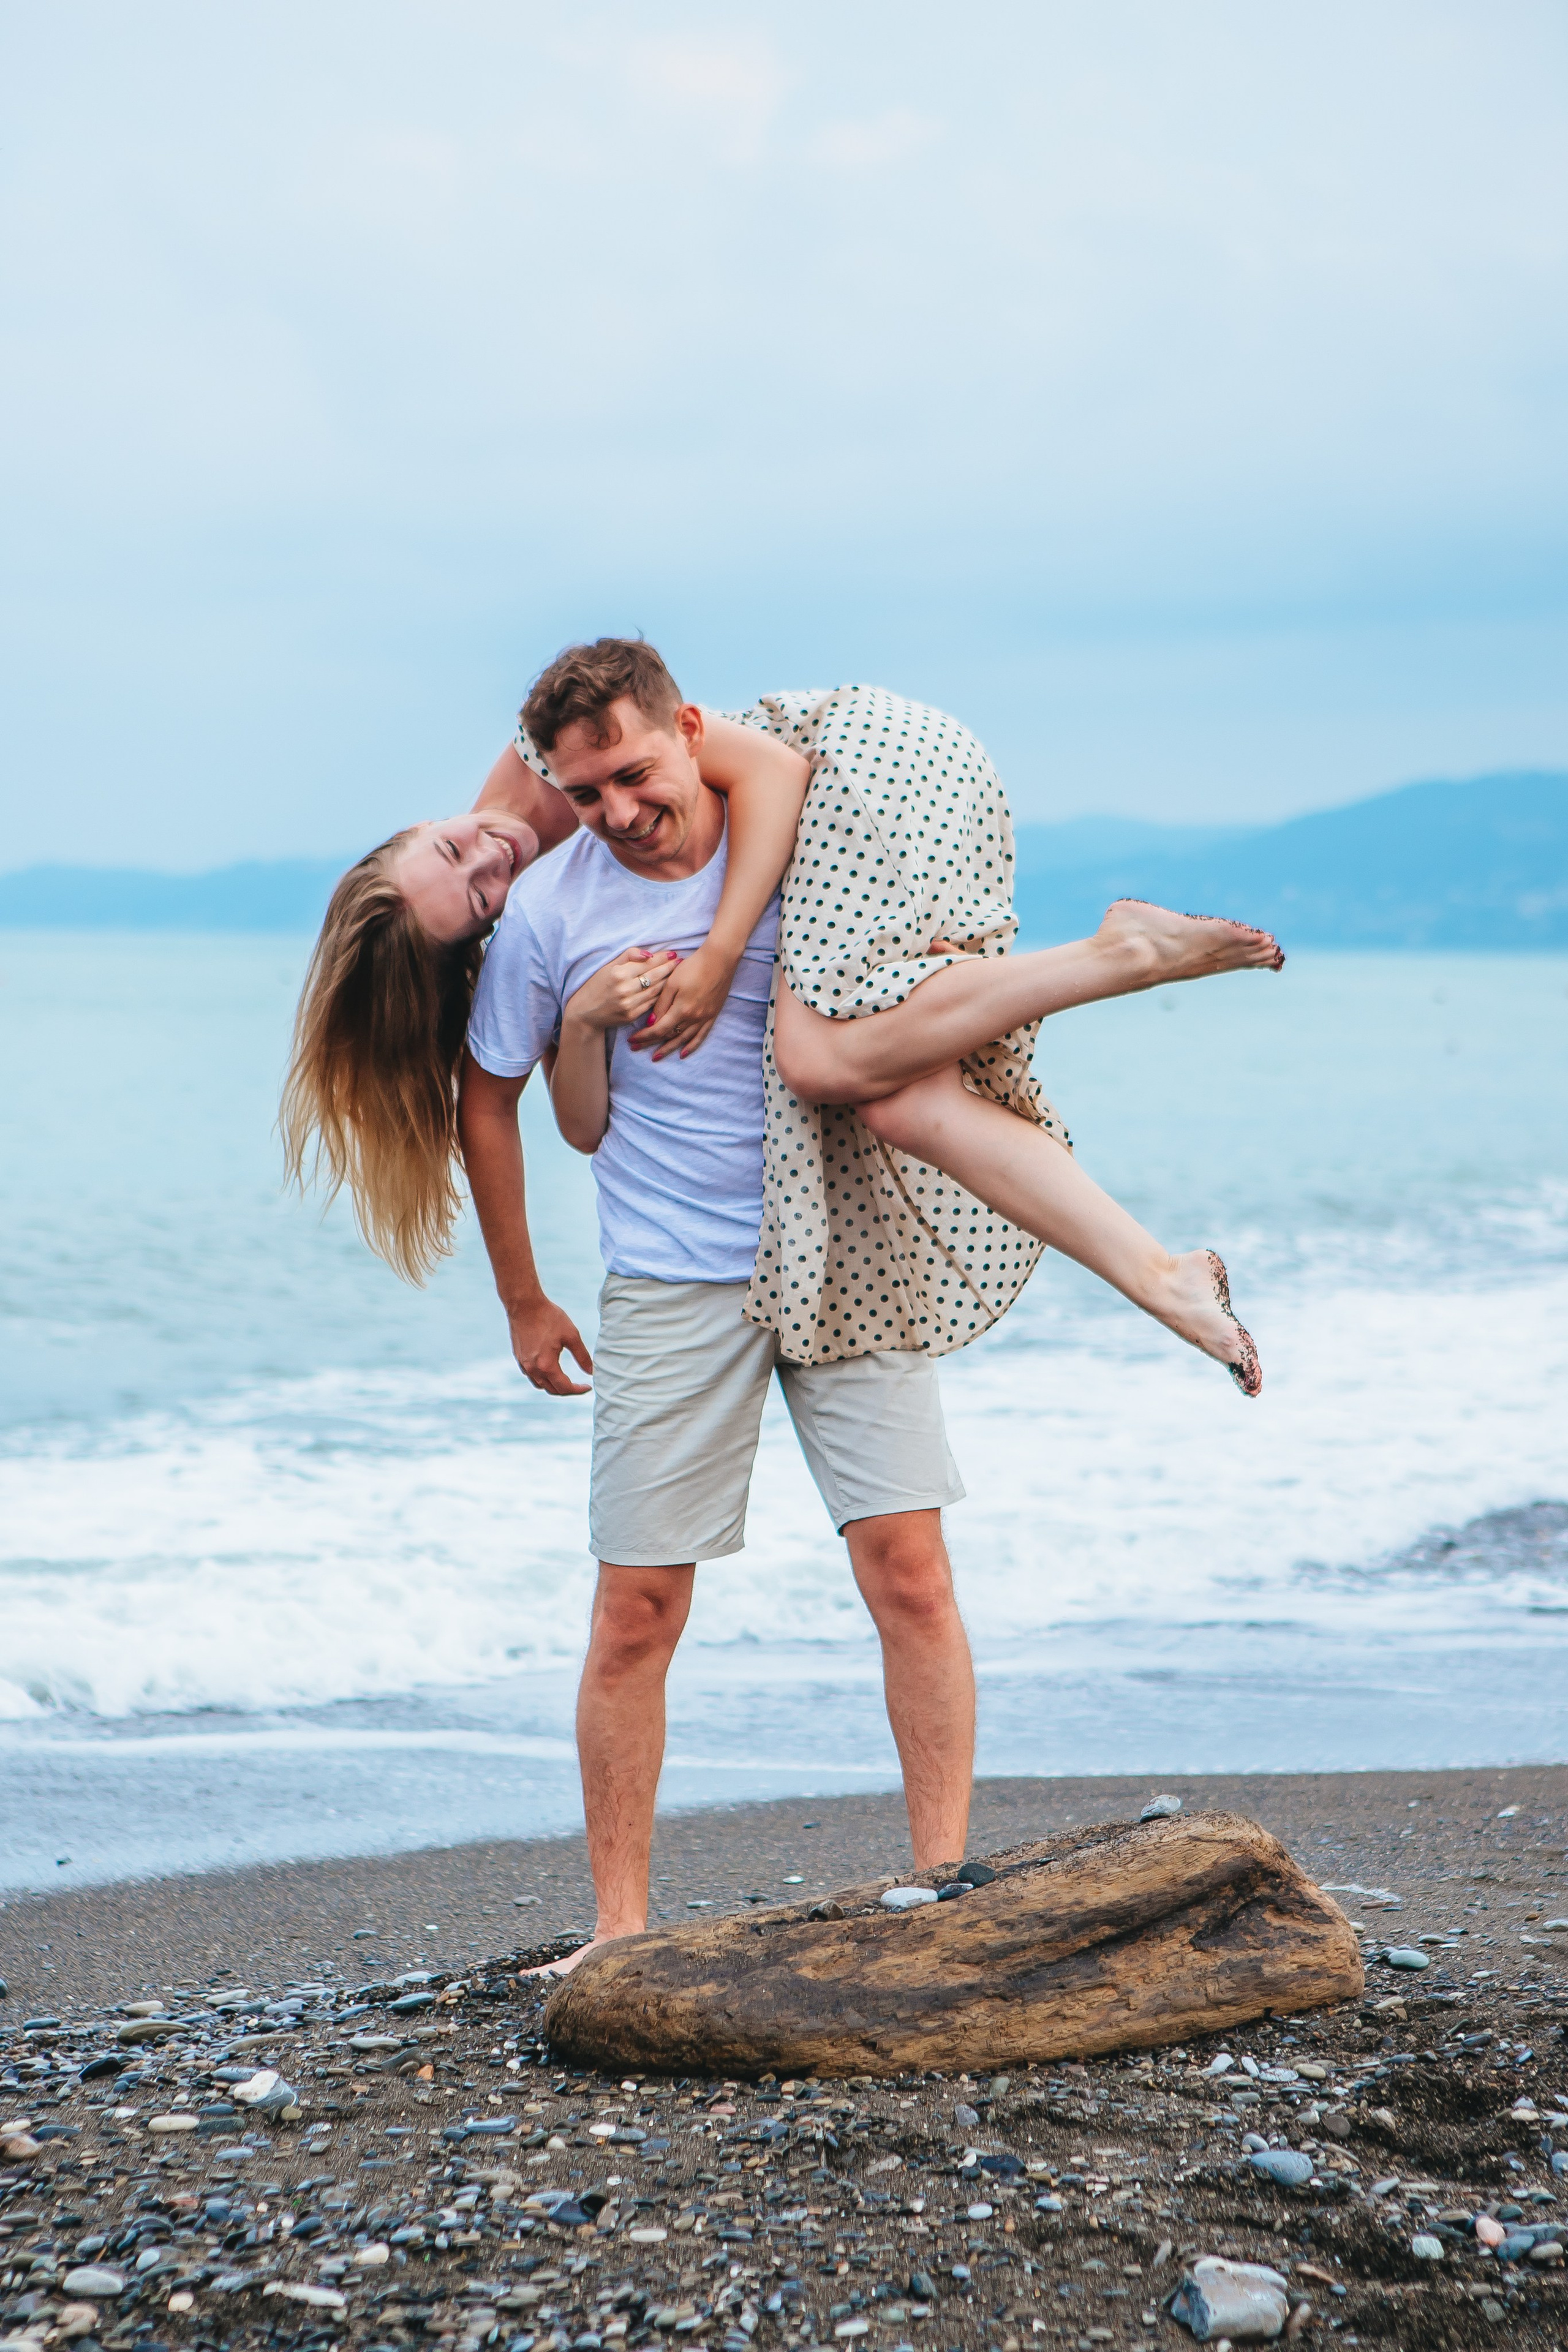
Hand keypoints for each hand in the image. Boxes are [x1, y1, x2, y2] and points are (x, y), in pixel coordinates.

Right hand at [506, 1294, 592, 1395]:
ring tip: (565, 1380)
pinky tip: (550, 1369)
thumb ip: (582, 1356)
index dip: (578, 1390)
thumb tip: (591, 1371)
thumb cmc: (549, 1317)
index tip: (588, 1386)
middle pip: (552, 1390)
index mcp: (547, 1365)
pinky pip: (531, 1376)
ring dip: (554, 1386)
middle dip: (567, 1390)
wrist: (524, 1304)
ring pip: (540, 1385)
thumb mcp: (571, 1335)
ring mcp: (523, 1364)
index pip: (564, 1388)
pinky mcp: (519, 1358)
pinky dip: (542, 1378)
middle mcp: (532, 1369)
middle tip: (579, 1385)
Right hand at [561, 947, 678, 1037]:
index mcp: (618, 974)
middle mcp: (625, 989)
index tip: (673, 953)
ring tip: (678, 973)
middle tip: (680, 961)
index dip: (662, 958)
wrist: (585, 1013)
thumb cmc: (597, 985)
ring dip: (668, 981)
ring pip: (656, 990)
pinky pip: (652, 1003)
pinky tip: (668, 988)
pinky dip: (660, 995)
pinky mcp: (632, 1015)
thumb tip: (649, 953)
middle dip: (670, 968)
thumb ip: (628, 956)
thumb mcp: (608, 967)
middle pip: (655, 976)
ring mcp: (629, 1004)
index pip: (647, 963)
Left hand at [630, 938, 739, 1058]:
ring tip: (656, 1056)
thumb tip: (651, 1023)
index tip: (633, 1039)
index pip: (659, 1029)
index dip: (644, 1036)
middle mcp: (693, 1018)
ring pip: (683, 1039)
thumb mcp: (672, 983)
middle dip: (651, 1043)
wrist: (719, 960)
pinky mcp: (712, 1016)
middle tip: (637, 1048)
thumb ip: (661, 1004)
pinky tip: (683, 1053)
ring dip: (668, 1048)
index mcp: (681, 1009)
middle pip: (669, 1036)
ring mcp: (704, 1018)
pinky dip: (691, 1046)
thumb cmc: (693, 967)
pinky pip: (701, 1036)